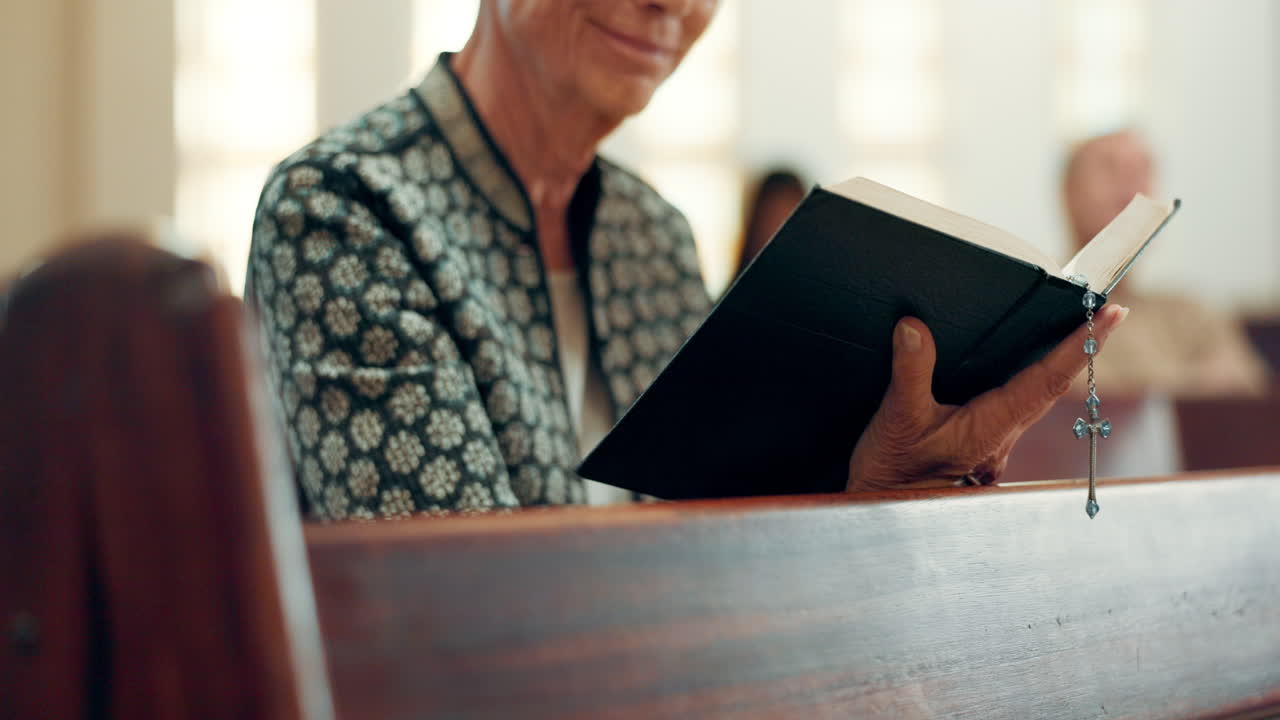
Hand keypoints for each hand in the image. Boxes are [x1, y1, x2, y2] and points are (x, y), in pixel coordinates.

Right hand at [846, 304, 1128, 491]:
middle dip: (1083, 346)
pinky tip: (1020, 366)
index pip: (1048, 378)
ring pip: (1037, 396)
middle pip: (1055, 385)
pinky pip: (1016, 405)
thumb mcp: (898, 418)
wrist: (883, 511)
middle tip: (1108, 312)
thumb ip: (910, 371)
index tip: (1112, 315)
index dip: (1081, 344)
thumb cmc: (893, 472)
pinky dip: (1030, 379)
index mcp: (992, 425)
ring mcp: (995, 442)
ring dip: (1059, 363)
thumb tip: (915, 328)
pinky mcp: (981, 444)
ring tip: (1075, 329)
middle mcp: (1003, 434)